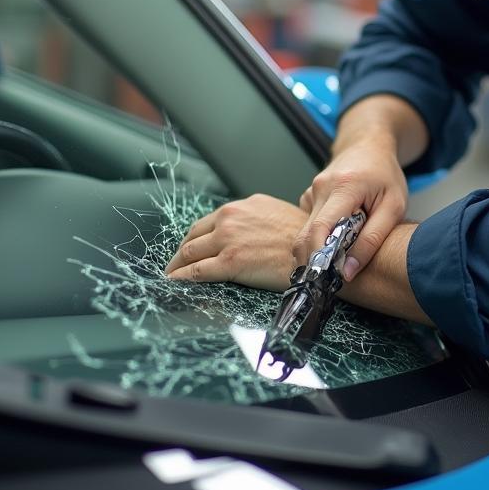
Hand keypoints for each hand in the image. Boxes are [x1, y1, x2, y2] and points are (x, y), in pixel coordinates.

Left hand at [164, 194, 306, 290]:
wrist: (317, 252)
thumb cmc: (305, 239)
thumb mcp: (277, 216)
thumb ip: (255, 221)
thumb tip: (248, 234)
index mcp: (243, 206)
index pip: (208, 222)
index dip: (195, 238)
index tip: (190, 248)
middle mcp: (231, 218)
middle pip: (193, 236)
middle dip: (181, 253)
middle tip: (175, 265)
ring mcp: (228, 239)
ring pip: (189, 253)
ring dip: (176, 266)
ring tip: (172, 276)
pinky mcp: (229, 262)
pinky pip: (196, 271)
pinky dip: (182, 277)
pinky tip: (176, 283)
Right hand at [296, 138, 407, 281]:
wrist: (369, 145)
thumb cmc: (385, 174)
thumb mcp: (393, 207)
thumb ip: (372, 239)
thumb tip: (348, 271)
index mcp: (344, 186)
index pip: (321, 227)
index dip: (318, 256)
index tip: (324, 279)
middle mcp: (321, 186)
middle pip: (307, 233)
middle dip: (314, 261)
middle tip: (328, 282)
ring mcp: (311, 189)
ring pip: (306, 230)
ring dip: (320, 248)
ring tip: (341, 253)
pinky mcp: (309, 196)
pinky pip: (309, 223)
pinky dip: (321, 236)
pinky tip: (338, 235)